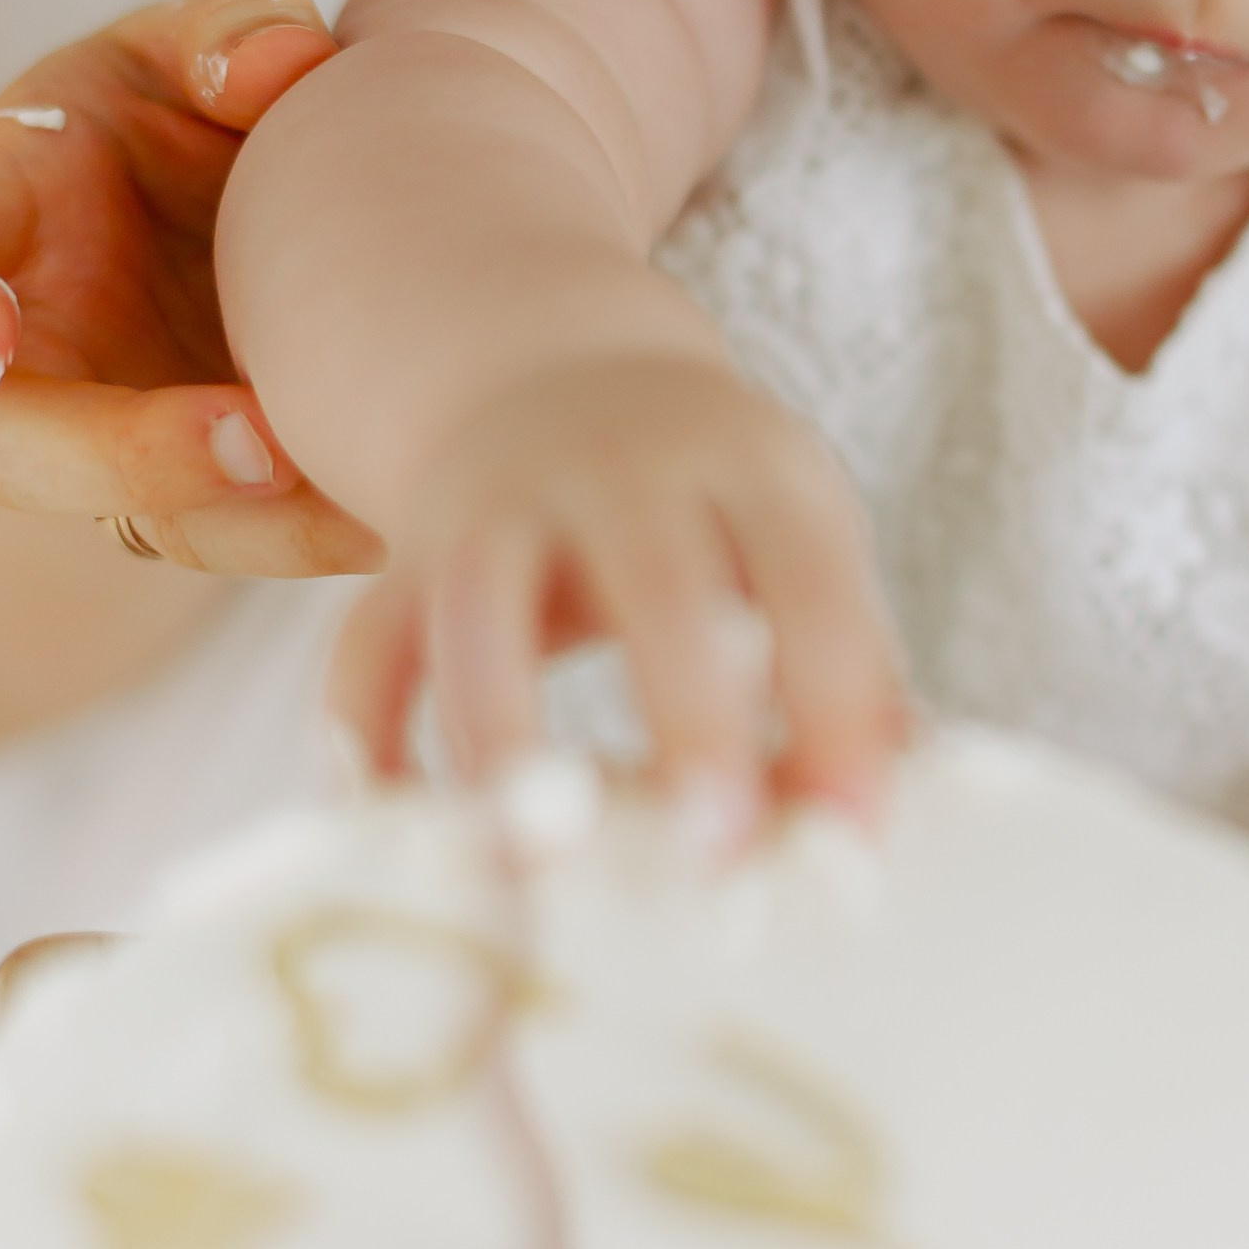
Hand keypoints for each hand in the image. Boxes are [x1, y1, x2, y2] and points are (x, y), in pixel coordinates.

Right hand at [0, 0, 380, 575]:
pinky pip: (250, 539)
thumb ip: (228, 29)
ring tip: (359, 495)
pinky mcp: (212, 491)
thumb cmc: (193, 105)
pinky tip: (404, 506)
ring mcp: (119, 434)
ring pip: (146, 525)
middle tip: (252, 441)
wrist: (273, 194)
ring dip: (249, 523)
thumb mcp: (200, 38)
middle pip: (13, 449)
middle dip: (123, 458)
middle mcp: (35, 349)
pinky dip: (324, 532)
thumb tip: (276, 65)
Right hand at [332, 351, 908, 830]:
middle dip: (688, 719)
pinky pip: (368, 649)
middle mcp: (622, 469)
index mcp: (752, 468)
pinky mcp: (409, 556)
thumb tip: (881, 828)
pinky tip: (401, 843)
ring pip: (482, 611)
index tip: (848, 839)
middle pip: (656, 580)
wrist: (563, 376)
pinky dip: (368, 747)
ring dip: (504, 740)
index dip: (837, 708)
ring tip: (536, 871)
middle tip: (714, 857)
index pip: (812, 580)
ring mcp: (500, 505)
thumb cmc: (720, 511)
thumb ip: (851, 674)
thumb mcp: (805, 544)